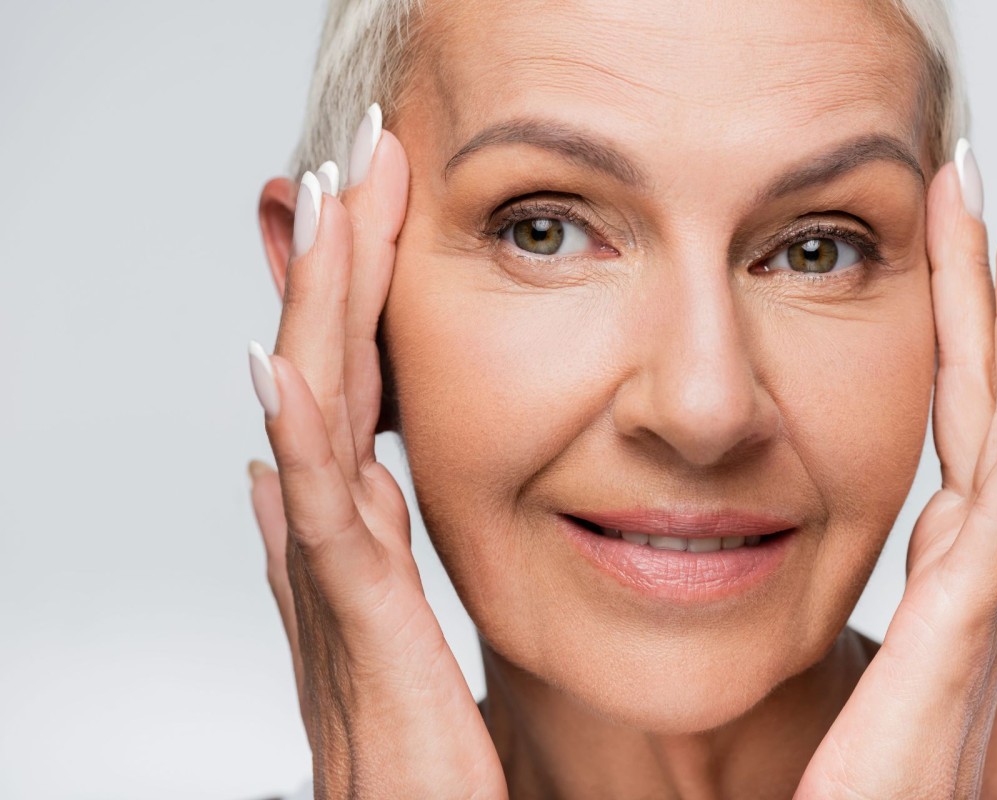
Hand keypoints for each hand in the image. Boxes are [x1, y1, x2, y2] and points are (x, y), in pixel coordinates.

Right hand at [247, 108, 506, 798]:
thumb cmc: (411, 758)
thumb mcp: (386, 632)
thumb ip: (339, 554)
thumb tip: (282, 479)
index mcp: (357, 544)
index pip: (358, 398)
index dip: (357, 303)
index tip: (374, 216)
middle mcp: (334, 550)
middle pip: (333, 387)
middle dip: (336, 277)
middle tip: (345, 173)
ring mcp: (334, 587)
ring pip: (321, 428)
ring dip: (317, 316)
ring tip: (320, 215)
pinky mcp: (351, 634)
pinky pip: (323, 524)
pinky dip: (301, 440)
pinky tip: (284, 365)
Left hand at [795, 144, 996, 798]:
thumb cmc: (859, 758)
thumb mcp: (853, 638)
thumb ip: (850, 573)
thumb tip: (806, 521)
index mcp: (944, 553)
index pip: (955, 408)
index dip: (960, 319)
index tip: (953, 234)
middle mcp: (974, 556)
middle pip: (989, 397)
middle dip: (994, 292)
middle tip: (995, 194)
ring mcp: (980, 586)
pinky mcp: (963, 627)